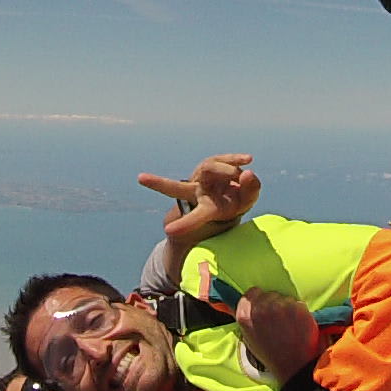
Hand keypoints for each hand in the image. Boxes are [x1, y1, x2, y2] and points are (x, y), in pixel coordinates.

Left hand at [138, 154, 259, 246]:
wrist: (236, 190)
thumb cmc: (237, 201)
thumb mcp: (246, 203)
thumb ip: (250, 191)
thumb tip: (247, 172)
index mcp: (204, 208)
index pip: (194, 217)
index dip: (184, 225)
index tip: (168, 231)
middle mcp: (197, 191)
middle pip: (176, 188)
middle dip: (159, 184)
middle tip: (140, 178)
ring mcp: (201, 176)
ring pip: (211, 167)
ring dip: (231, 172)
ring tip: (245, 179)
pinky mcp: (211, 162)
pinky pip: (222, 158)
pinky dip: (235, 159)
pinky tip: (248, 159)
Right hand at [233, 287, 317, 380]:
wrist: (293, 365)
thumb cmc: (271, 353)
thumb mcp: (249, 337)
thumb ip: (246, 317)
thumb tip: (239, 302)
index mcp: (245, 315)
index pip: (252, 292)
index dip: (259, 299)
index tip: (263, 307)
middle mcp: (261, 308)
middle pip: (269, 294)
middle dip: (273, 303)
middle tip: (277, 321)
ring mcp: (281, 306)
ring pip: (284, 298)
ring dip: (286, 307)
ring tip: (287, 325)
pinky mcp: (298, 307)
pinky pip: (297, 303)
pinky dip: (299, 311)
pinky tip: (297, 325)